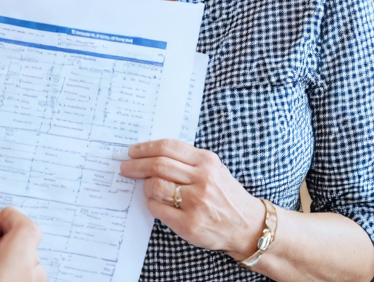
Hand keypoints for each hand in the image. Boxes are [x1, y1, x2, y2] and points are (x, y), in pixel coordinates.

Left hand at [119, 139, 264, 259]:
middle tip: (126, 168)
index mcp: (207, 161)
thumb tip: (151, 155)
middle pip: (158, 165)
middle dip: (136, 165)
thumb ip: (188, 161)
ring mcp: (196, 203)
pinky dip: (151, 203)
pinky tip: (154, 202)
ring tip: (144, 187)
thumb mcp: (214, 169)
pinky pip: (158, 209)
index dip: (145, 148)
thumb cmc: (226, 195)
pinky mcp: (189, 224)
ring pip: (155, 186)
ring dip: (144, 186)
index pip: (168, 147)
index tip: (132, 151)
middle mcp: (203, 180)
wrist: (247, 226)